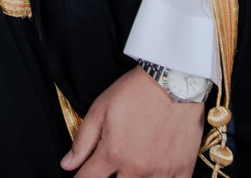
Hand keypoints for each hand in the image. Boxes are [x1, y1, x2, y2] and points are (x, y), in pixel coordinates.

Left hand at [60, 65, 204, 177]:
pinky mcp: (183, 170)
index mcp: (113, 153)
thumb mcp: (100, 109)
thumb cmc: (137, 92)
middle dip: (109, 177)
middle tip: (111, 166)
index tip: (82, 176)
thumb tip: (67, 165)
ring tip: (132, 166)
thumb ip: (82, 141)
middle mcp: (136, 168)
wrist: (175, 81)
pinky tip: (154, 171)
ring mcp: (161, 172)